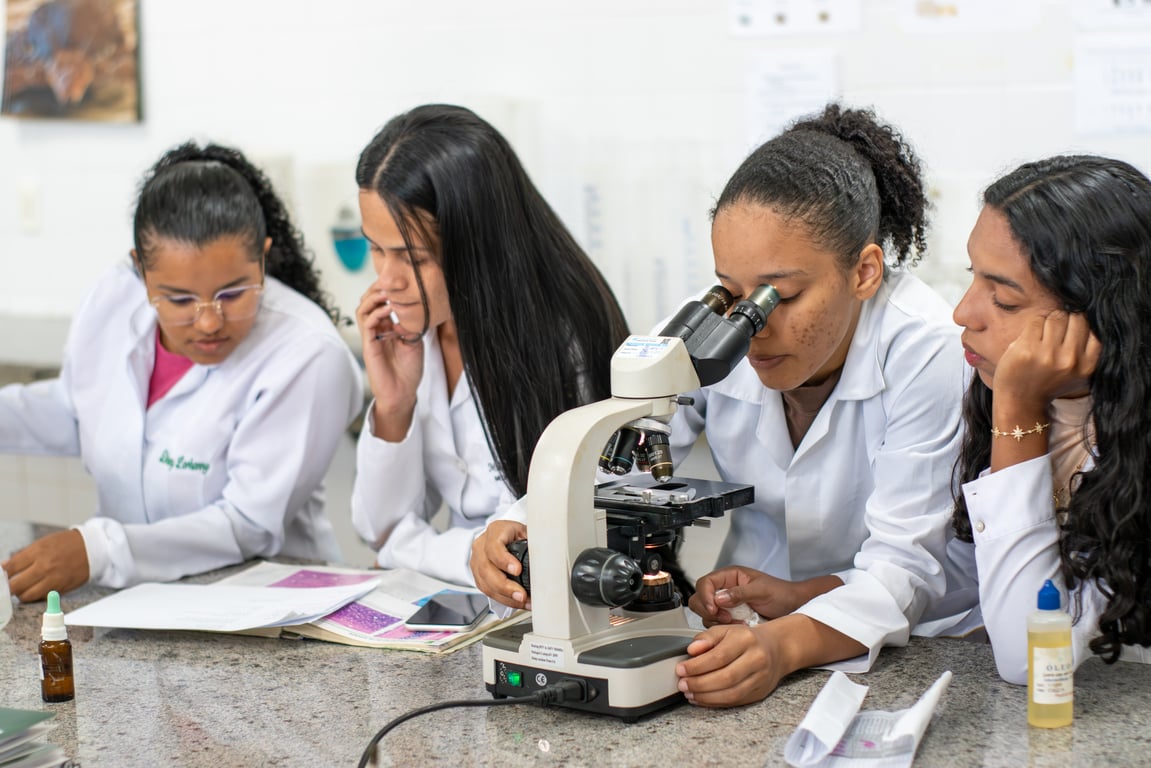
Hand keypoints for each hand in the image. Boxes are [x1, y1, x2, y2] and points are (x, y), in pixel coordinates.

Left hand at [2, 529, 89, 601]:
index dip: (1, 575)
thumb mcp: (43, 543)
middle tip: (9, 586)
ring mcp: (53, 580)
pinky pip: (41, 598)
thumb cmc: (66, 544)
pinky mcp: (61, 589)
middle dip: (9, 588)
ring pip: (27, 596)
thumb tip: (4, 567)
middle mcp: (44, 567)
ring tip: (22, 589)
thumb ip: (23, 556)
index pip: (10, 568)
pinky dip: (36, 595)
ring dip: (21, 594)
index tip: (1, 578)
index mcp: (38, 552)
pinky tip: (36, 589)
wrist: (92, 548)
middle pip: (15, 586)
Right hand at [356, 282, 424, 439]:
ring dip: (374, 298)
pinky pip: (367, 325)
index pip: (380, 302)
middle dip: (376, 289)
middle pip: (367, 302)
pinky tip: (390, 309)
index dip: (385, 290)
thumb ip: (413, 324)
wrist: (403, 393)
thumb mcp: (415, 341)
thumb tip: (420, 305)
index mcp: (386, 327)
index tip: (398, 281)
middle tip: (389, 281)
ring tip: (387, 292)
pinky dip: (377, 314)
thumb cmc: (409, 370)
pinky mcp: (369, 347)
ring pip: (363, 310)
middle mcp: (376, 330)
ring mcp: (371, 338)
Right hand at [469, 520, 529, 609]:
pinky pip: (488, 591)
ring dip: (506, 597)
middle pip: (487, 569)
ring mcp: (477, 562)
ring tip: (523, 601)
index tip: (517, 570)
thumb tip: (548, 554)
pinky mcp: (479, 577)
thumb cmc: (514, 534)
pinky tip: (517, 602)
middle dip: (505, 586)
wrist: (501, 536)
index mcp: (495, 531)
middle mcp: (482, 547)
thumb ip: (533, 540)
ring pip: (486, 584)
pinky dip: (504, 600)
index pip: (494, 546)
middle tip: (522, 595)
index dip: (504, 560)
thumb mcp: (525, 532)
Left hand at [675, 623, 784, 706]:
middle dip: (699, 684)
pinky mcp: (759, 692)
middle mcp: (756, 659)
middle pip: (725, 677)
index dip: (697, 666)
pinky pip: (735, 701)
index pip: (719, 656)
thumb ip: (706, 638)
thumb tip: (692, 649)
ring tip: (690, 693)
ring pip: (731, 693)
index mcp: (746, 639)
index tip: (681, 669)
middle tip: (683, 684)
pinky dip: (715, 702)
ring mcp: (760, 678)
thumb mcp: (725, 630)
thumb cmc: (746, 639)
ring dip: (706, 697)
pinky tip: (702, 699)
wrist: (776, 649)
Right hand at [689, 566, 807, 625]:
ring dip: (717, 622)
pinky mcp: (729, 620)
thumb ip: (740, 593)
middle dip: (708, 610)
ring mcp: (726, 606)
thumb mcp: (761, 590)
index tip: (713, 608)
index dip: (705, 596)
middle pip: (699, 599)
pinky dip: (724, 630)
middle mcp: (724, 590)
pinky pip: (716, 626)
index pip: (705, 583)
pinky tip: (739, 628)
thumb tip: (719, 598)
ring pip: (706, 615)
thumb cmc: (781, 594)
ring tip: (737, 623)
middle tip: (725, 618)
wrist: (794, 608)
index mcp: (729, 576)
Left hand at [992, 311, 1100, 407]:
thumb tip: (1090, 314)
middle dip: (1067, 321)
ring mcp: (1048, 355)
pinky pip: (1037, 320)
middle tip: (1056, 332)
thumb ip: (1087, 349)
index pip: (1093, 328)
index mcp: (1087, 365)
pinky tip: (1031, 337)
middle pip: (1076, 318)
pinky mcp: (1027, 349)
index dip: (1081, 326)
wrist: (1021, 401)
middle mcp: (1070, 360)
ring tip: (1044, 335)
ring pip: (1057, 317)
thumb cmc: (1049, 382)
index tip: (1071, 333)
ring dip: (1049, 321)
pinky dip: (1034, 324)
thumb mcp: (1078, 371)